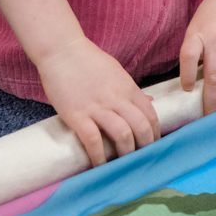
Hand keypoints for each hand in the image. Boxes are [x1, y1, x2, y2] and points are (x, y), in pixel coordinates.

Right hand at [35, 36, 160, 164]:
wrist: (61, 51)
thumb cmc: (89, 61)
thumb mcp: (117, 73)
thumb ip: (133, 90)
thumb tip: (150, 103)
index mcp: (128, 88)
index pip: (151, 115)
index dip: (155, 133)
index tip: (153, 145)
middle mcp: (117, 99)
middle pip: (141, 127)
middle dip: (145, 147)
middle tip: (142, 159)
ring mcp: (97, 107)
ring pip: (122, 134)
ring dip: (126, 153)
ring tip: (124, 164)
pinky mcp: (77, 115)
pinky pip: (93, 140)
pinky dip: (99, 156)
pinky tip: (100, 165)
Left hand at [180, 0, 215, 114]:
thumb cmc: (209, 17)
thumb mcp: (194, 29)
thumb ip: (192, 53)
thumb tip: (191, 84)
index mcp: (198, 35)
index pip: (189, 55)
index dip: (187, 75)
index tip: (188, 90)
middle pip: (213, 75)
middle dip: (210, 100)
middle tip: (207, 119)